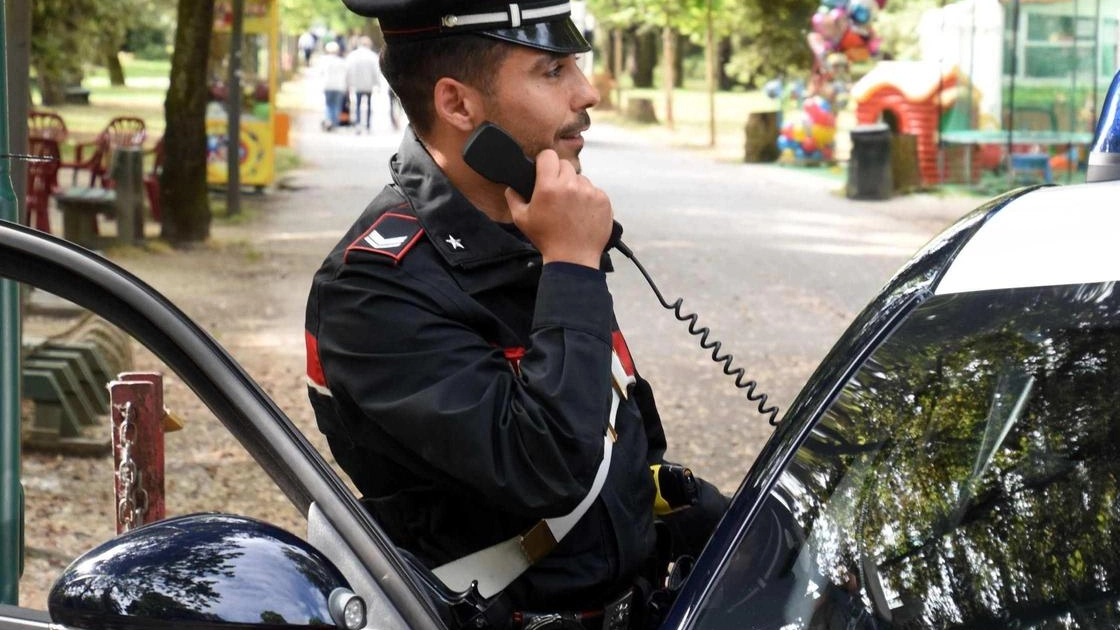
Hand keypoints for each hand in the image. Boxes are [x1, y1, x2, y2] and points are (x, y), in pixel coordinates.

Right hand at [505, 150, 612, 268]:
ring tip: (571, 206)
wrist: (573, 258)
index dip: (545, 161)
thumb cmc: (547, 239)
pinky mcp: (603, 200)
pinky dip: (589, 198)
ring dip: (575, 187)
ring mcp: (590, 192)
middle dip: (560, 175)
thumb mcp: (522, 220)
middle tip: (557, 192)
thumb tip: (511, 188)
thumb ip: (514, 199)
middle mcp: (571, 185)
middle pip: (565, 165)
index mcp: (549, 187)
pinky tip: (582, 213)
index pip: (548, 156)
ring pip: (581, 178)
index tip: (544, 169)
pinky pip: (594, 191)